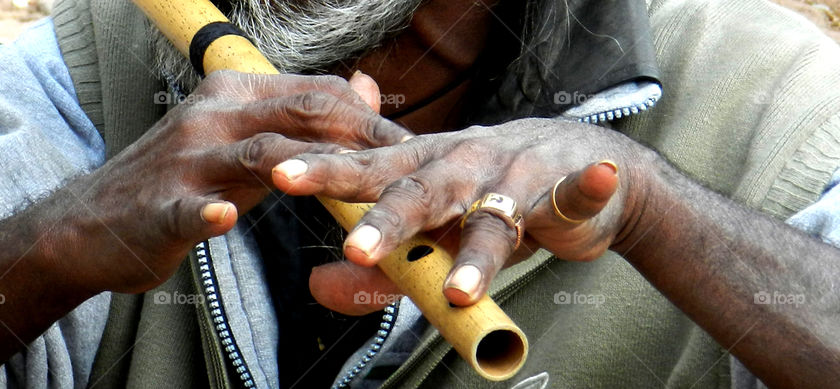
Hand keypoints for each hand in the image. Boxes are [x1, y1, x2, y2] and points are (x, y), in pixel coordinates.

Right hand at [43, 70, 411, 293]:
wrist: (91, 224)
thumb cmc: (180, 181)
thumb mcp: (244, 140)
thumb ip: (302, 117)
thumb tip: (365, 86)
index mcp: (236, 94)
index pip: (318, 93)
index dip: (370, 120)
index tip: (412, 149)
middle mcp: (214, 116)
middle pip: (301, 114)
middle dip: (362, 140)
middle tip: (409, 168)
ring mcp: (185, 161)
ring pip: (259, 156)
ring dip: (308, 170)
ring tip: (354, 188)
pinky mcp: (160, 208)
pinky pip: (189, 207)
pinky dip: (207, 211)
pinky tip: (223, 217)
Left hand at [270, 119, 653, 313]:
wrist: (579, 162)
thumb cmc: (490, 197)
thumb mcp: (435, 232)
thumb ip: (380, 264)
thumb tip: (318, 286)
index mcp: (423, 168)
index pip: (366, 170)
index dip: (324, 172)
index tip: (280, 174)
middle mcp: (462, 166)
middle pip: (420, 192)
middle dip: (388, 221)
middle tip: (357, 247)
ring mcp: (515, 177)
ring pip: (493, 217)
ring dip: (478, 250)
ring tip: (462, 286)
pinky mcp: (568, 189)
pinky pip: (576, 190)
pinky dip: (585, 185)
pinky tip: (594, 176)